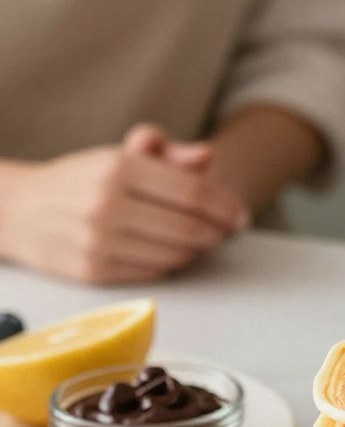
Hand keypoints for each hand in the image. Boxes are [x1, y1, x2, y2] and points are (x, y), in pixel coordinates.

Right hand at [0, 123, 248, 283]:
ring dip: (197, 251)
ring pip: (173, 254)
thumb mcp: (119, 155)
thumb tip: (207, 157)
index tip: (240, 217)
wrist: (19, 210)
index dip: (225, 207)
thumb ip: (167, 153)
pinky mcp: (92, 272)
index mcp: (118, 167)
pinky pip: (151, 274)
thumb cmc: (81, 181)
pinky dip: (170, 265)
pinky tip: (171, 254)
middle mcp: (106, 204)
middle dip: (217, 233)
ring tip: (201, 241)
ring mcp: (97, 241)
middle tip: (227, 232)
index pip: (191, 192)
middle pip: (188, 228)